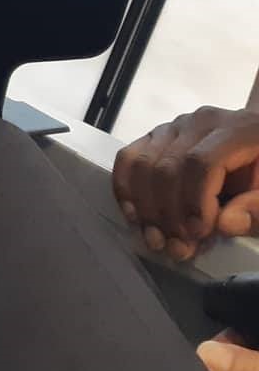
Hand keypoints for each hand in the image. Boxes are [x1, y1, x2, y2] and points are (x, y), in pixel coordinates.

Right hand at [113, 106, 258, 259]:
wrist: (257, 148)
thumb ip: (258, 209)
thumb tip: (227, 223)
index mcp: (236, 130)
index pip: (200, 162)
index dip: (194, 201)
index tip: (198, 233)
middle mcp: (199, 123)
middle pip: (167, 167)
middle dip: (168, 214)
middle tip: (178, 247)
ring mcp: (172, 128)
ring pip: (143, 165)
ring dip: (145, 209)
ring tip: (158, 239)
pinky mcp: (154, 138)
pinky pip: (128, 160)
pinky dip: (126, 191)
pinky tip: (136, 216)